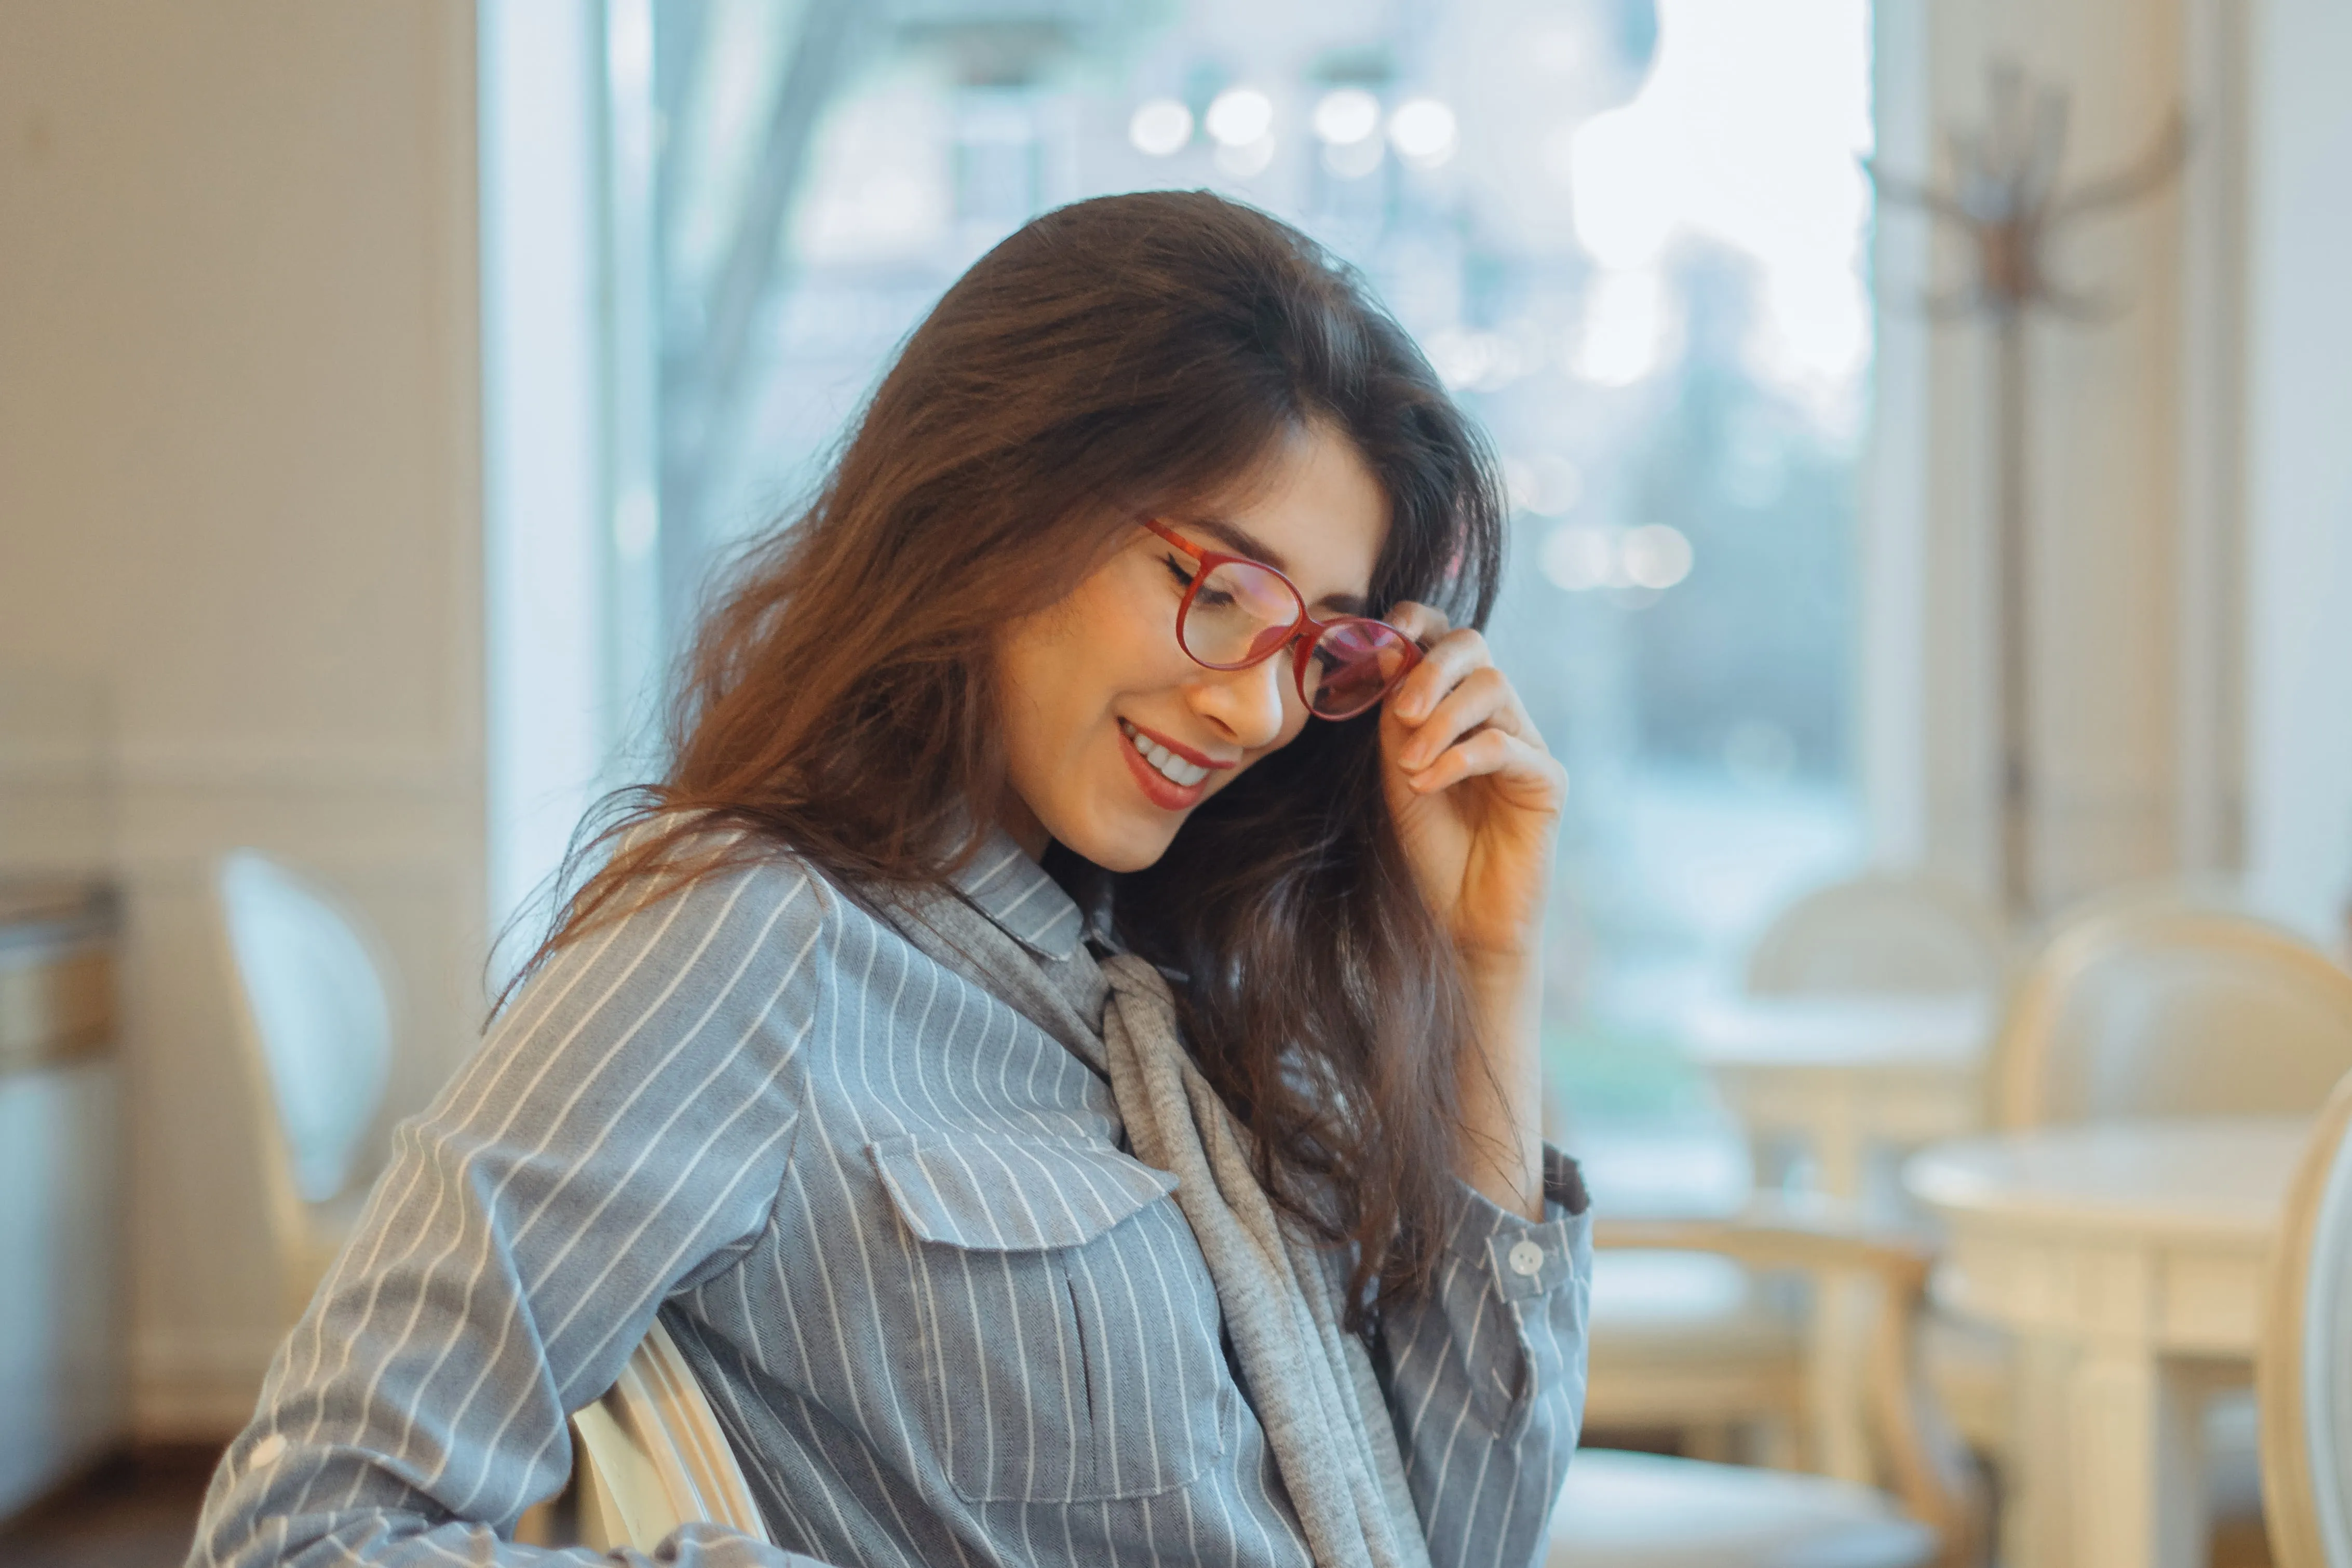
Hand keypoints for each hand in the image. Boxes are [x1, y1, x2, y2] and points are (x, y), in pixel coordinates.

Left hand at [1377, 604, 1567, 970]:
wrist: (1458, 919)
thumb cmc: (1427, 846)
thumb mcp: (1395, 772)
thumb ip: (1394, 716)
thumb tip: (1388, 651)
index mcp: (1456, 706)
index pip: (1445, 639)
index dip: (1418, 621)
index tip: (1385, 632)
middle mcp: (1496, 715)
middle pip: (1475, 647)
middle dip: (1432, 668)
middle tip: (1401, 711)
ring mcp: (1526, 745)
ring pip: (1493, 688)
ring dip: (1442, 720)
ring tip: (1410, 765)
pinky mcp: (1547, 781)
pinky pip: (1506, 746)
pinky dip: (1460, 759)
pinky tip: (1429, 784)